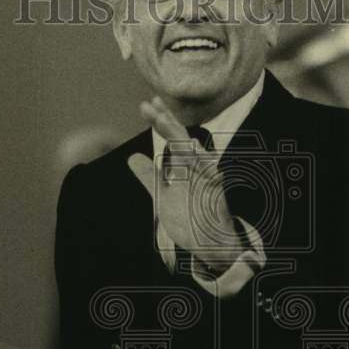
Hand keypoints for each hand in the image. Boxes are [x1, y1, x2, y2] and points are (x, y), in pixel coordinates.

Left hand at [127, 97, 242, 271]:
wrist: (213, 245)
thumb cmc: (191, 218)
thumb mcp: (163, 195)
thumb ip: (150, 176)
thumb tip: (132, 157)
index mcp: (187, 166)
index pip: (173, 138)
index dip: (161, 120)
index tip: (147, 103)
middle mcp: (199, 169)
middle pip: (182, 140)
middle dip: (166, 122)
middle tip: (150, 105)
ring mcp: (209, 181)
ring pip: (194, 154)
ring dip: (179, 136)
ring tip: (164, 119)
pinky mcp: (217, 195)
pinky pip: (210, 175)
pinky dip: (202, 162)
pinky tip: (193, 146)